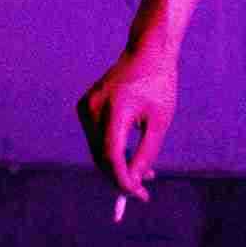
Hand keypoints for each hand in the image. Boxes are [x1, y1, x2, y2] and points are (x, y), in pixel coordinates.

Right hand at [77, 45, 177, 225]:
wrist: (147, 51)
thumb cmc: (159, 84)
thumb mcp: (160, 121)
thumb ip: (146, 152)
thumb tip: (134, 182)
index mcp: (115, 109)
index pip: (111, 156)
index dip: (122, 180)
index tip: (138, 195)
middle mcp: (94, 107)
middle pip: (101, 157)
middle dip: (120, 178)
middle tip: (143, 192)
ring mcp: (86, 106)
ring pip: (97, 151)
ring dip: (116, 167)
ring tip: (144, 175)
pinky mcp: (85, 106)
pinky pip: (96, 138)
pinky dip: (110, 151)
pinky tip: (130, 157)